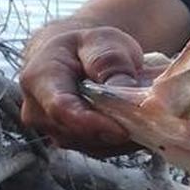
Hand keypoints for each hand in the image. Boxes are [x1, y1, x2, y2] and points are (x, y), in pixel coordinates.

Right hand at [20, 24, 146, 156]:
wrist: (76, 56)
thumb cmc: (88, 46)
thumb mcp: (103, 41)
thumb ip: (110, 62)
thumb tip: (122, 91)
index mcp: (39, 78)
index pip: (60, 108)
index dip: (91, 123)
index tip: (122, 130)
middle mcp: (37, 110)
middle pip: (76, 132)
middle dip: (115, 129)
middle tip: (151, 117)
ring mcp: (51, 130)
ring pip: (91, 144)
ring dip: (122, 136)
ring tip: (150, 115)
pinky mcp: (70, 141)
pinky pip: (99, 149)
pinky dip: (123, 141)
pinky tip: (141, 123)